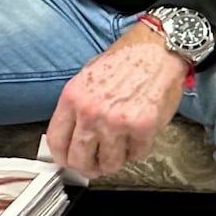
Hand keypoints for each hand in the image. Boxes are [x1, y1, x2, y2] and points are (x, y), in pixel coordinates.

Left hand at [46, 22, 187, 178]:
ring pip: (110, 164)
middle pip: (80, 160)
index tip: (69, 160)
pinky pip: (137, 155)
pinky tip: (140, 136)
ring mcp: (117, 122)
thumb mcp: (88, 75)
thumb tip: (72, 134)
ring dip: (117, 160)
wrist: (159, 48)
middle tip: (97, 164)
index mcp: (73, 97)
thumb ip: (77, 106)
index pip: (56, 142)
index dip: (63, 157)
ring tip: (122, 147)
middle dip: (89, 167)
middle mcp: (92, 112)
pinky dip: (139, 150)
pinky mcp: (143, 127)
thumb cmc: (127, 58)